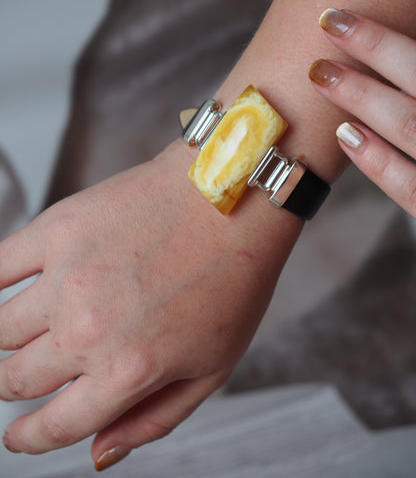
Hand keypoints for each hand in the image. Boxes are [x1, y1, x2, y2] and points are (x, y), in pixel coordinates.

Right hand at [0, 140, 289, 469]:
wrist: (230, 200)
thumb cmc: (231, 278)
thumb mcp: (213, 368)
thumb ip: (153, 419)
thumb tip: (99, 454)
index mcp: (128, 371)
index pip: (55, 426)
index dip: (30, 439)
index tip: (20, 437)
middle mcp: (88, 330)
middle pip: (16, 380)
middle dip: (17, 389)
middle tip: (28, 378)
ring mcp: (67, 277)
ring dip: (8, 343)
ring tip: (28, 334)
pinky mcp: (58, 230)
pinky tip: (8, 292)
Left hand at [309, 9, 415, 218]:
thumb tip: (399, 62)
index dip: (384, 39)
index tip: (344, 18)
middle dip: (375, 48)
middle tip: (328, 25)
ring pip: (411, 126)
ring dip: (364, 98)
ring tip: (322, 75)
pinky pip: (412, 188)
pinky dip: (378, 161)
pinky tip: (346, 135)